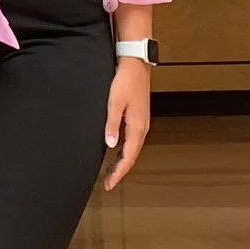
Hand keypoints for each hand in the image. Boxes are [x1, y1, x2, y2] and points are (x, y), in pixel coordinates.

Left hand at [102, 58, 150, 188]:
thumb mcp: (114, 102)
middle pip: (131, 156)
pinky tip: (116, 150)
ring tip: (110, 171)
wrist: (135, 63)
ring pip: (132, 149)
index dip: (118, 173)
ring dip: (122, 161)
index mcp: (137, 127)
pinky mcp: (138, 117)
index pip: (127, 157)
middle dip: (120, 171)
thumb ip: (112, 124)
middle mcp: (142, 128)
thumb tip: (110, 145)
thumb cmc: (125, 81)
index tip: (109, 185)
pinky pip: (132, 140)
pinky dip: (124, 150)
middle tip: (108, 183)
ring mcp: (141, 122)